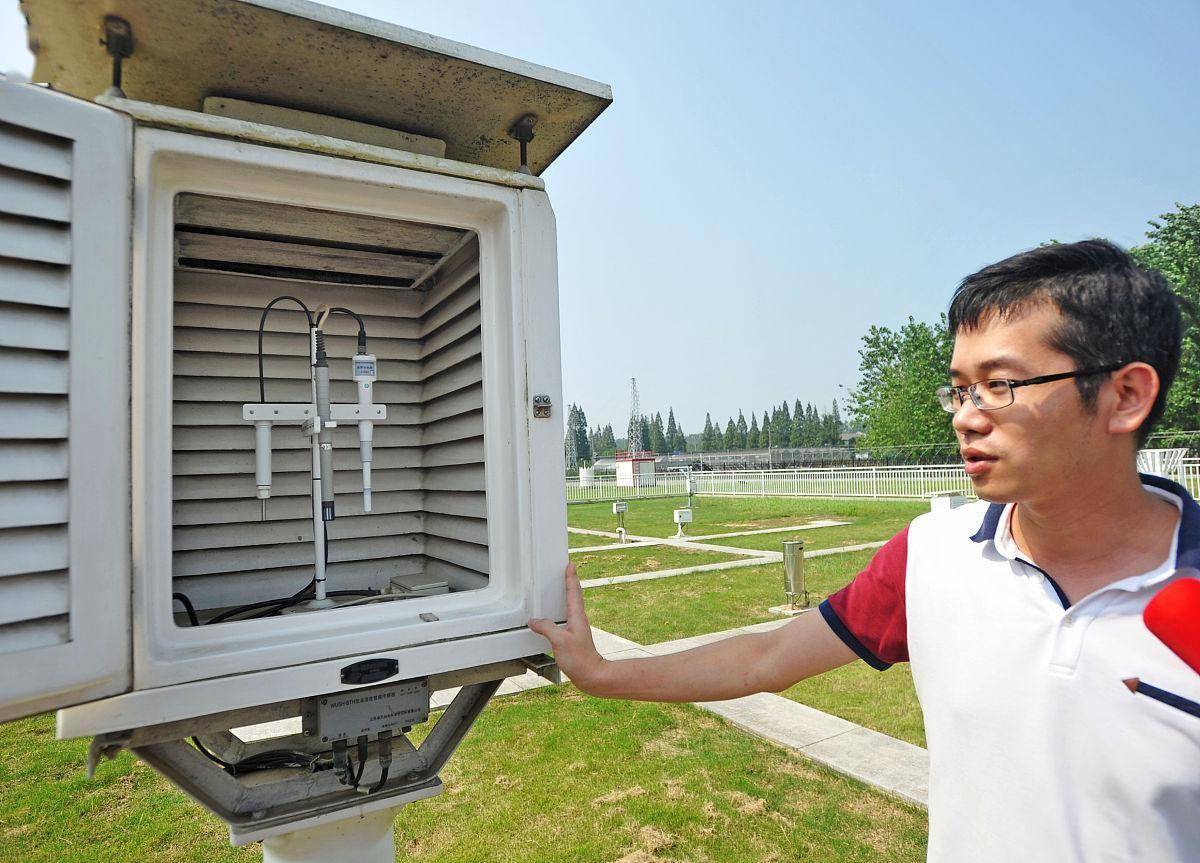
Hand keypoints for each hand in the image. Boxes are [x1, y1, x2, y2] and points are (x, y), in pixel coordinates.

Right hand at [528, 563, 607, 691]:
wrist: (591, 675)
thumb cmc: (580, 659)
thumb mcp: (559, 641)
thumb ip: (546, 628)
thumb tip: (534, 621)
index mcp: (576, 616)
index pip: (573, 592)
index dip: (571, 578)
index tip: (570, 565)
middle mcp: (578, 620)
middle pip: (574, 596)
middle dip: (570, 582)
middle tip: (567, 570)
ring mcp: (577, 628)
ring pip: (571, 606)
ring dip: (567, 594)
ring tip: (561, 587)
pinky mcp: (574, 637)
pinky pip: (566, 617)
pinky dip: (561, 610)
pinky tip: (555, 616)